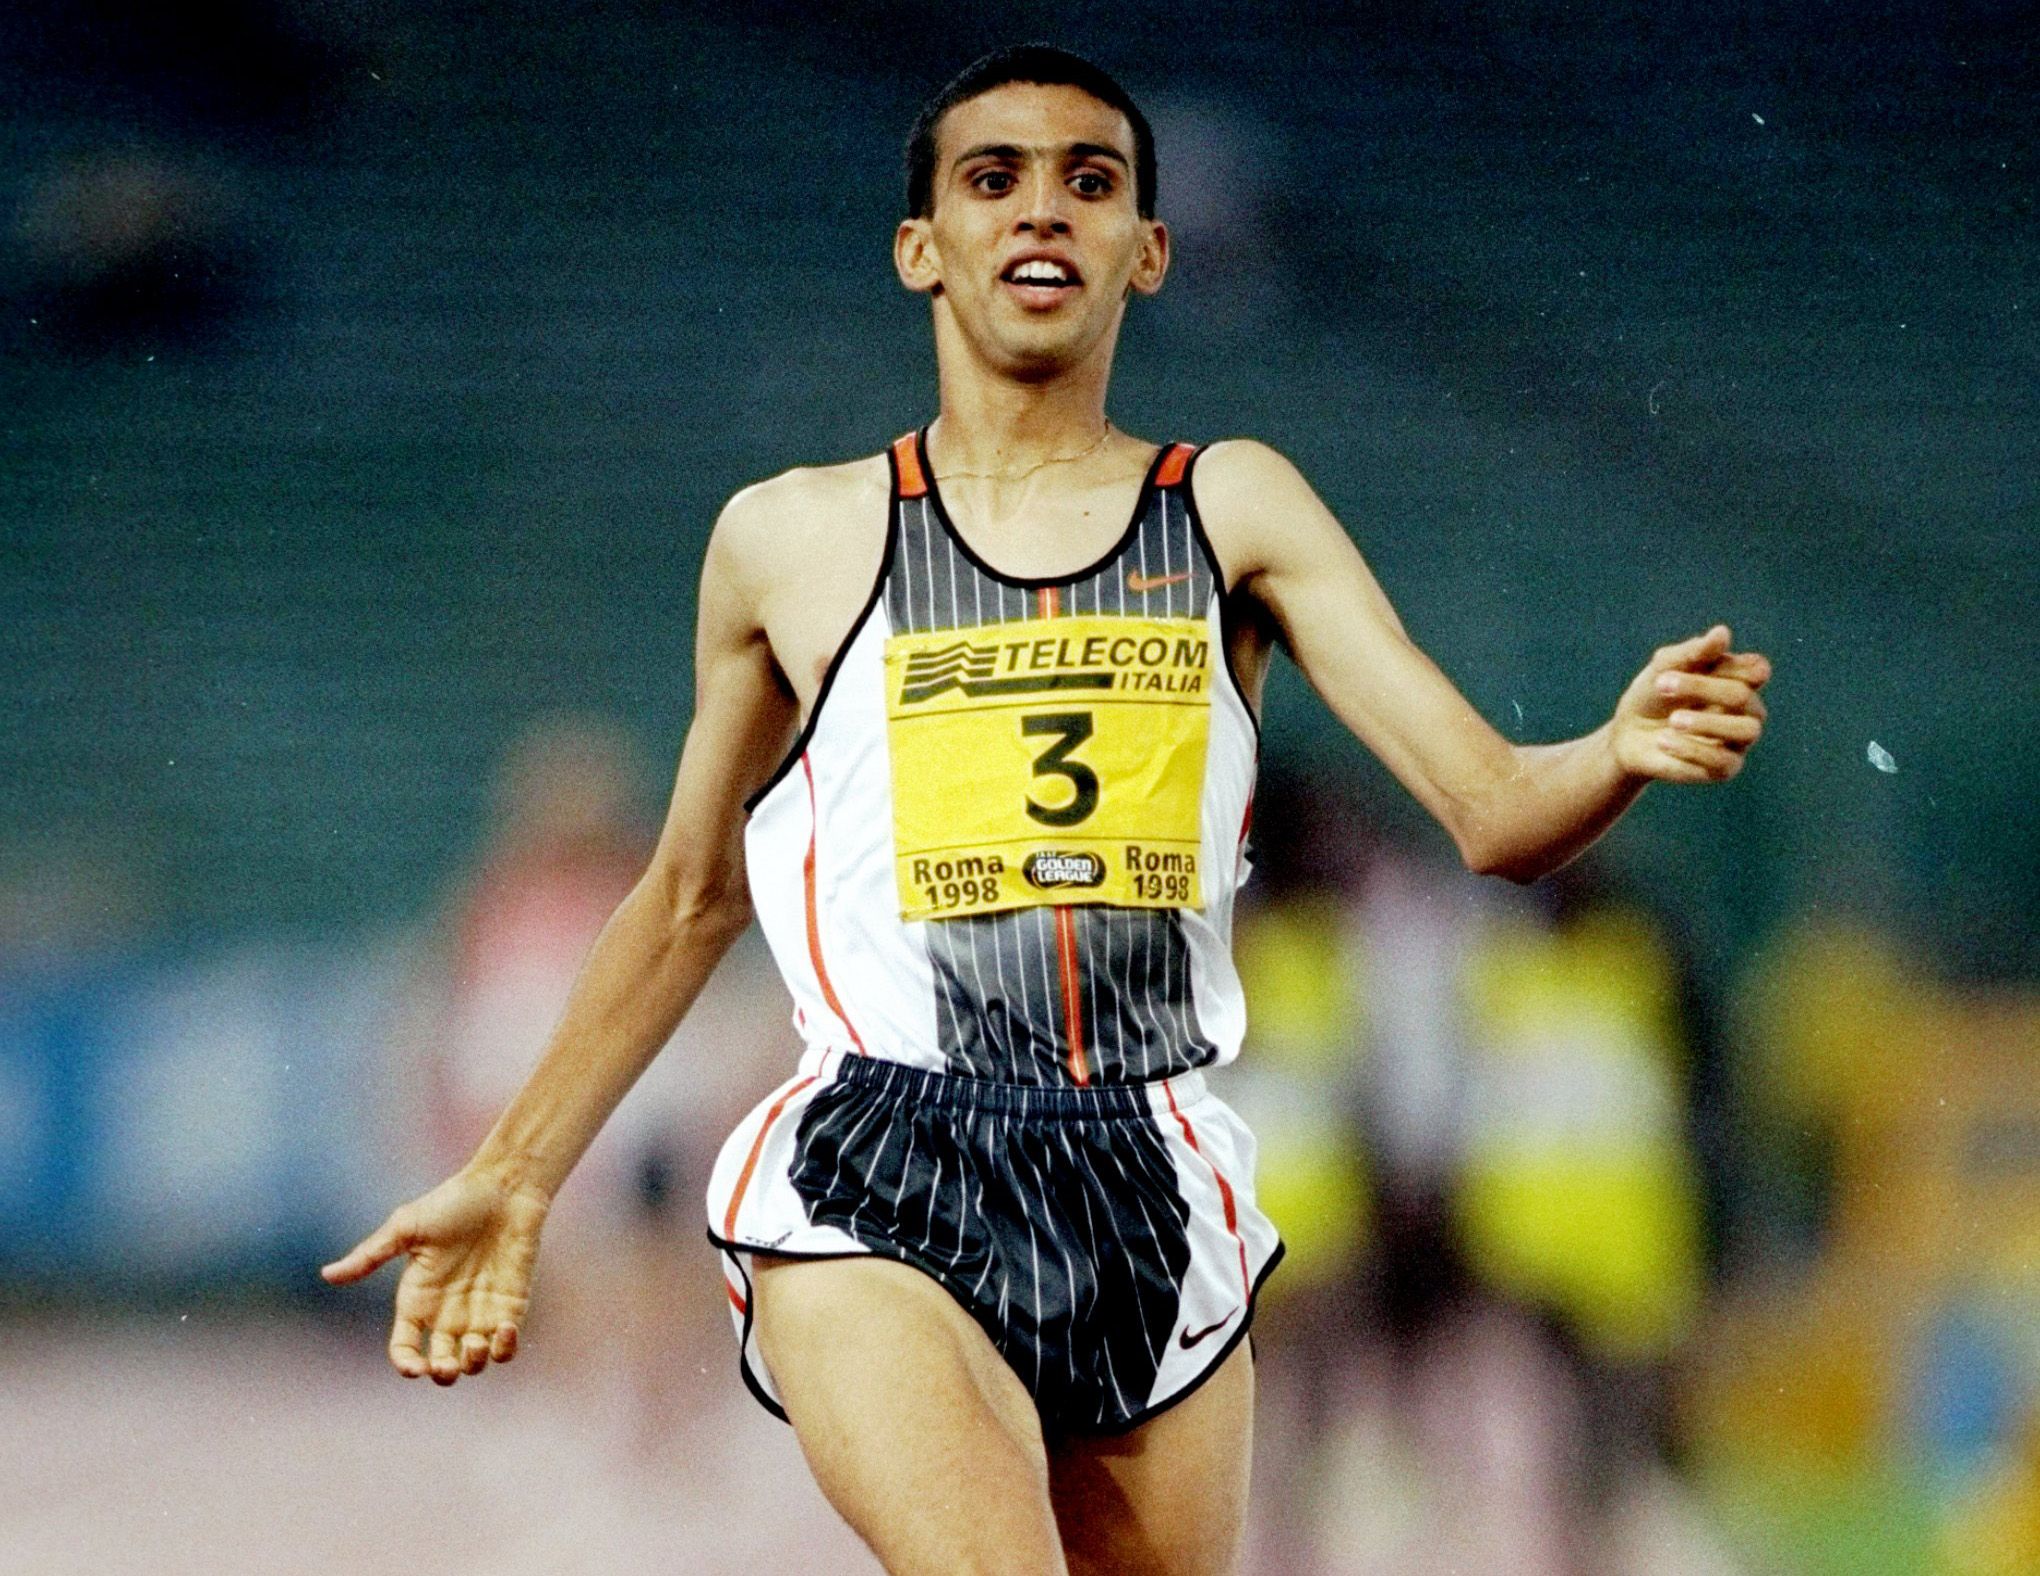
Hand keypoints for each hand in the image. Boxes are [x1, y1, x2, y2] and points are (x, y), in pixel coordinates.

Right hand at [320, 1168, 550, 1385]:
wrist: (503, 1187)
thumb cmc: (453, 1203)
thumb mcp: (407, 1227)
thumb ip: (371, 1256)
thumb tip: (327, 1274)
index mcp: (417, 1300)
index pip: (405, 1347)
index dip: (406, 1364)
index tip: (415, 1367)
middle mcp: (447, 1314)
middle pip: (439, 1365)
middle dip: (442, 1374)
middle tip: (447, 1364)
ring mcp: (480, 1313)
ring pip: (473, 1363)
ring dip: (472, 1364)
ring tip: (476, 1344)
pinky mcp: (510, 1308)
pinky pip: (506, 1347)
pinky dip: (505, 1350)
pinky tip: (506, 1329)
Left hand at [1610, 624, 1770, 783]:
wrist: (1628, 735)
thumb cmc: (1652, 696)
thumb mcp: (1664, 668)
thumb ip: (1693, 652)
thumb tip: (1722, 632)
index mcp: (1739, 680)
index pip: (1757, 670)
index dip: (1729, 665)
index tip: (1688, 662)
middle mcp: (1747, 710)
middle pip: (1744, 696)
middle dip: (1702, 688)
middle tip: (1662, 684)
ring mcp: (1738, 741)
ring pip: (1747, 730)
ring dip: (1708, 723)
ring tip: (1672, 720)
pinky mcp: (1724, 769)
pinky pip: (1723, 762)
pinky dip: (1692, 749)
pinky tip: (1663, 741)